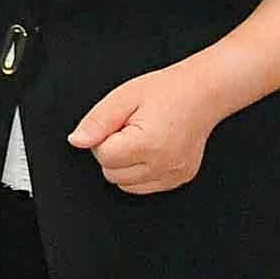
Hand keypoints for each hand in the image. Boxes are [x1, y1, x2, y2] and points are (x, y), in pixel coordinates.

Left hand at [68, 63, 221, 194]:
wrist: (202, 93)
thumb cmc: (166, 92)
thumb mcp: (123, 98)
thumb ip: (96, 122)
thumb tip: (76, 141)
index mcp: (148, 145)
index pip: (103, 157)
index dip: (102, 139)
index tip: (116, 125)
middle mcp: (163, 165)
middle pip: (112, 174)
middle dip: (112, 152)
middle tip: (127, 130)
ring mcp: (174, 175)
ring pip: (126, 185)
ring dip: (125, 165)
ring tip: (139, 140)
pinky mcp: (180, 179)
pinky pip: (145, 186)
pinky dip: (140, 172)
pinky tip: (149, 151)